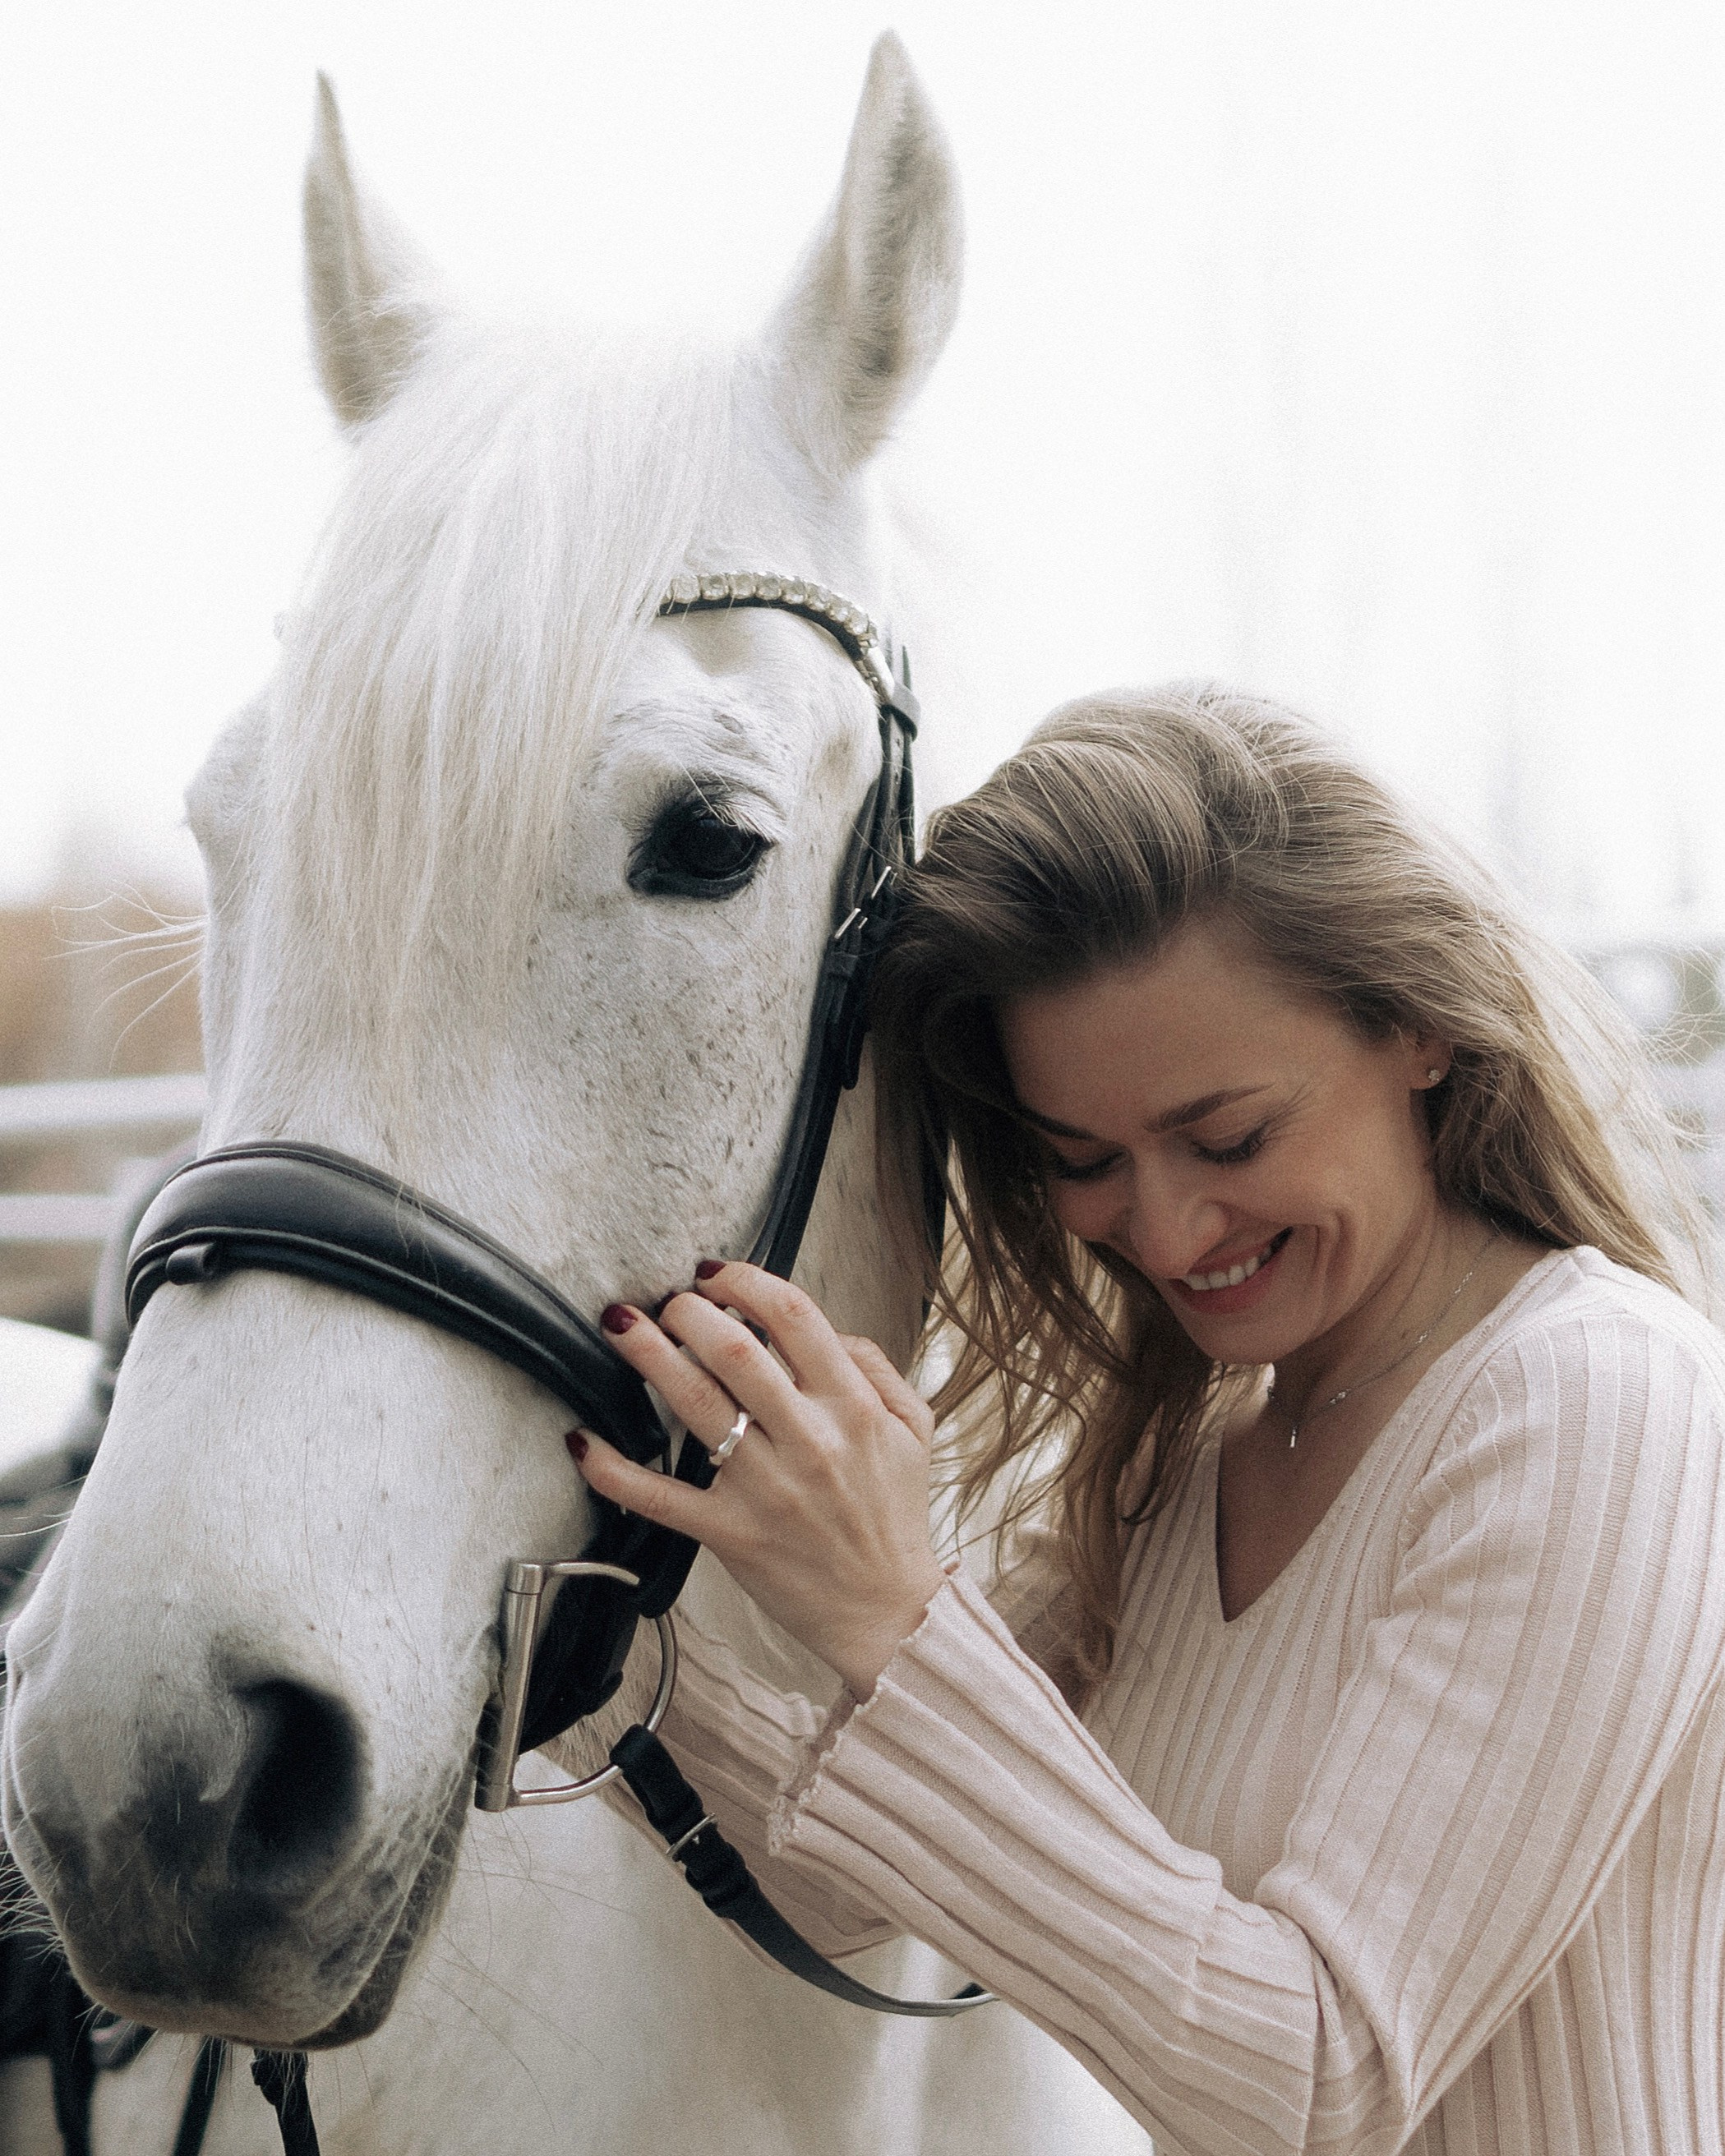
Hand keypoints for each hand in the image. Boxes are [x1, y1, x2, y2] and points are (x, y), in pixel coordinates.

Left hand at [571, 1262, 946, 1697]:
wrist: (887, 1610)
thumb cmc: (893, 1514)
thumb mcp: (914, 1427)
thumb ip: (875, 1366)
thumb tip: (826, 1330)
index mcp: (851, 1406)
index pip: (793, 1316)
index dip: (745, 1281)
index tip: (715, 1273)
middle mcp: (807, 1439)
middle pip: (733, 1349)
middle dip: (688, 1310)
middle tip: (666, 1302)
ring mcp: (764, 1488)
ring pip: (694, 1403)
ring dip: (647, 1355)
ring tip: (619, 1324)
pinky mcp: (729, 1532)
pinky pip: (659, 1497)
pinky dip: (612, 1469)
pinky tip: (580, 1441)